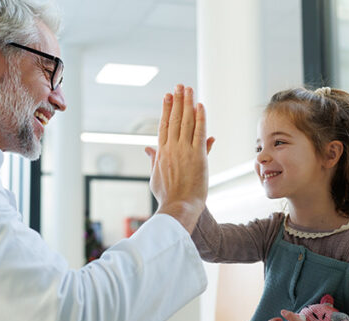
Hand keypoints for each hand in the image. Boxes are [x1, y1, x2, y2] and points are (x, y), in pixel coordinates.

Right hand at [144, 85, 214, 232]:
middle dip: (177, 100)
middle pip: (174, 119)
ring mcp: (184, 150)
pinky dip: (200, 117)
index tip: (167, 96)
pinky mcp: (198, 156)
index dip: (166, 109)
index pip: (163, 125)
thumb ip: (153, 160)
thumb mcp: (155, 177)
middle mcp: (171, 148)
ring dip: (188, 103)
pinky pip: (200, 131)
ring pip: (187, 121)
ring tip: (188, 89)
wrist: (178, 207)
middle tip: (179, 86)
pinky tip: (200, 105)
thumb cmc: (167, 196)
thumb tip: (147, 149)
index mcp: (160, 153)